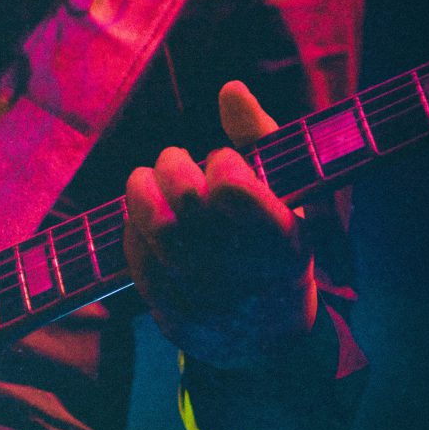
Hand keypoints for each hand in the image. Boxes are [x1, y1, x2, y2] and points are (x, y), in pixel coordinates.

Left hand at [124, 81, 315, 369]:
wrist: (272, 340)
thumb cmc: (282, 247)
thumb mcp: (295, 195)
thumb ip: (263, 139)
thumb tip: (229, 89)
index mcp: (284, 242)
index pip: (232, 187)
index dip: (221, 163)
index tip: (224, 162)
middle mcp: (243, 275)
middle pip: (186, 203)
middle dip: (173, 167)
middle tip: (174, 161)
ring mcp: (206, 301)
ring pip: (155, 232)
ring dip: (141, 192)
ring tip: (146, 180)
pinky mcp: (175, 319)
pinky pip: (138, 264)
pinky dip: (133, 232)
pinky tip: (142, 219)